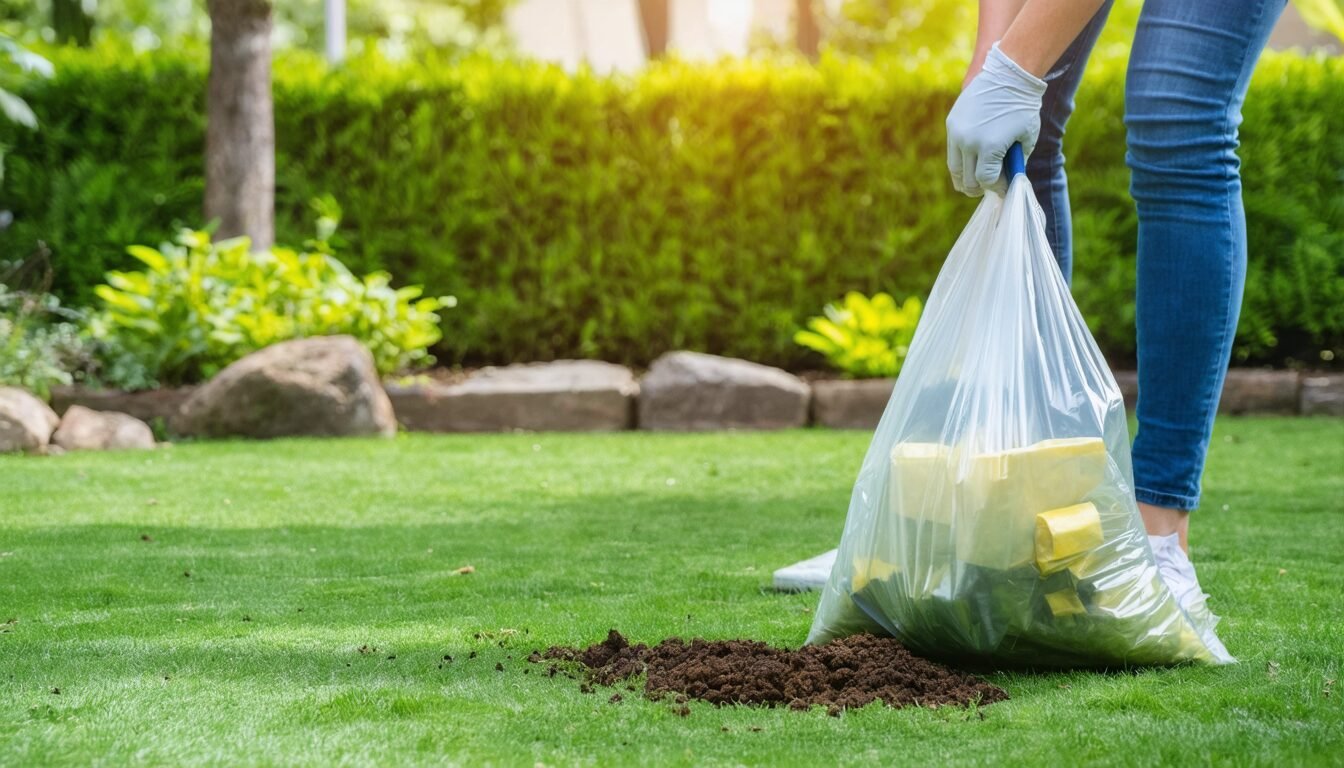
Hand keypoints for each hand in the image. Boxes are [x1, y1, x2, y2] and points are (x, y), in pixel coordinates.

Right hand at [945, 42, 1046, 195]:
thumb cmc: (1023, 107)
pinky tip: (972, 161)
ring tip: (975, 182)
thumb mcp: (1027, 138)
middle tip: (989, 188)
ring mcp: (957, 133)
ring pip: (955, 169)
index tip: (1004, 189)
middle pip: (968, 180)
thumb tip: (1007, 179)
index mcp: (989, 147)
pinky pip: (952, 151)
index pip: (986, 181)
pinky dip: (961, 160)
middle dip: (980, 188)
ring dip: (965, 179)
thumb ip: (1015, 161)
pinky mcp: (951, 124)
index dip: (997, 188)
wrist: (1009, 74)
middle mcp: (969, 142)